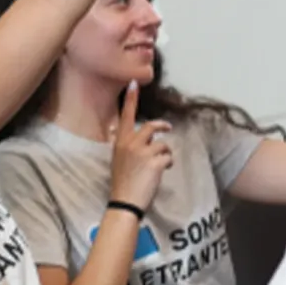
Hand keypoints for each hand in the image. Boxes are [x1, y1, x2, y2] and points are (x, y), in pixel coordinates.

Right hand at [108, 84, 173, 208]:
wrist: (125, 201)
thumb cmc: (121, 182)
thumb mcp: (117, 159)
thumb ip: (123, 145)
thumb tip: (118, 130)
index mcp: (120, 142)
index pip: (126, 116)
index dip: (131, 99)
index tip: (134, 83)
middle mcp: (130, 143)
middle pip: (151, 126)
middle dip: (162, 126)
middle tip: (168, 128)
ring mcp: (142, 152)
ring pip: (162, 143)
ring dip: (165, 152)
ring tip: (162, 162)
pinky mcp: (155, 162)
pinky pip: (168, 156)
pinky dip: (168, 163)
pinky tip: (162, 171)